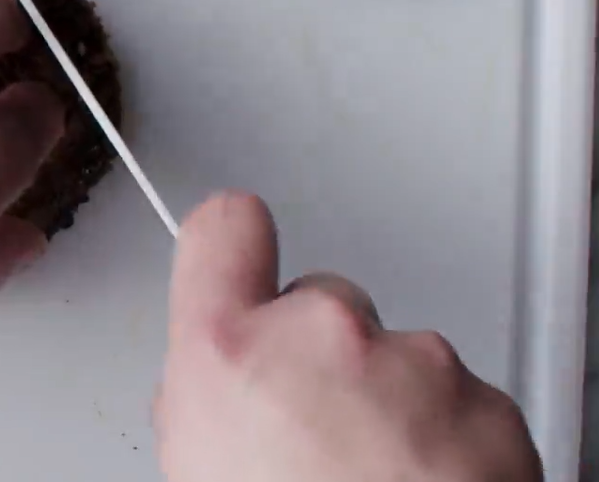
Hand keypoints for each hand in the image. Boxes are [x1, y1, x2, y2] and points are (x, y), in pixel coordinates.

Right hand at [157, 192, 541, 481]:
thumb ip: (206, 398)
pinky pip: (464, 401)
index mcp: (227, 348)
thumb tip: (225, 391)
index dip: (233, 247)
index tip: (241, 257)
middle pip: (324, 302)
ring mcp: (416, 365)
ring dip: (394, 405)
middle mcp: (322, 336)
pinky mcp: (492, 405)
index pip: (224, 227)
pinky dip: (452, 442)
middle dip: (326, 358)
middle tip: (317, 439)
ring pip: (400, 358)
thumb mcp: (193, 468)